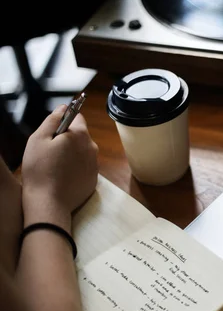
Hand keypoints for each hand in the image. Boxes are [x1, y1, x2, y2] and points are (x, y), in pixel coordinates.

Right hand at [21, 105, 98, 229]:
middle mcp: (92, 147)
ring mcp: (95, 164)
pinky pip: (84, 167)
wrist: (49, 203)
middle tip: (50, 151)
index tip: (53, 131)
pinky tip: (62, 176)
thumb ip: (52, 120)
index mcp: (80, 135)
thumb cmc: (40, 170)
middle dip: (67, 139)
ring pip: (83, 151)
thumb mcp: (38, 139)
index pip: (77, 117)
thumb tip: (64, 107)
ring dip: (72, 153)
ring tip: (55, 165)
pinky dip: (75, 168)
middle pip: (80, 135)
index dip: (64, 120)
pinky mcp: (94, 179)